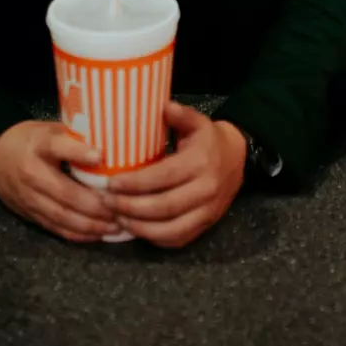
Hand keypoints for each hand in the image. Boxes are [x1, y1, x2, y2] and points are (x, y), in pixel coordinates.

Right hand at [0, 121, 122, 241]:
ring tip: (115, 226)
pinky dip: (77, 234)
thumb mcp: (51, 129)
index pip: (57, 147)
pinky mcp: (28, 214)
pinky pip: (55, 227)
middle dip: (95, 204)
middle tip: (120, 207)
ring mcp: (29, 197)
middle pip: (65, 192)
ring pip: (61, 215)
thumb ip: (76, 136)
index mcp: (39, 146)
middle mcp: (32, 173)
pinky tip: (97, 234)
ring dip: (90, 224)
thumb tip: (113, 141)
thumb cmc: (32, 140)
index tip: (101, 156)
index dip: (79, 152)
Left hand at [104, 101, 246, 247]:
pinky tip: (137, 228)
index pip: (162, 177)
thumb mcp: (198, 122)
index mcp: (200, 163)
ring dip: (139, 227)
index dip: (134, 183)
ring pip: (170, 229)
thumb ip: (180, 115)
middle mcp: (206, 190)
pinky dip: (155, 238)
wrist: (239, 158)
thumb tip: (163, 106)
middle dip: (130, 208)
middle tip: (106, 203)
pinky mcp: (206, 225)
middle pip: (163, 206)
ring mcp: (208, 211)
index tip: (110, 184)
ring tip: (117, 218)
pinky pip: (178, 239)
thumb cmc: (210, 140)